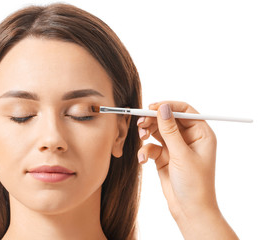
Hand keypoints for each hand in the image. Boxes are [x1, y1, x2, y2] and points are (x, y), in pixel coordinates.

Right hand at [137, 101, 237, 238]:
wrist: (189, 210)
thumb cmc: (194, 184)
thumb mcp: (181, 155)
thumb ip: (170, 130)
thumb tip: (162, 108)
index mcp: (201, 134)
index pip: (184, 110)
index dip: (167, 106)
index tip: (150, 107)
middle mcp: (188, 138)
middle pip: (167, 119)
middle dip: (153, 120)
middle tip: (140, 124)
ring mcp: (175, 147)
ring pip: (157, 131)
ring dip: (147, 133)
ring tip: (141, 138)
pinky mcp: (163, 157)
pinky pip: (151, 147)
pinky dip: (145, 151)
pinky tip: (143, 160)